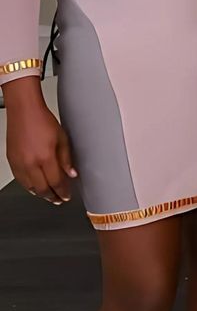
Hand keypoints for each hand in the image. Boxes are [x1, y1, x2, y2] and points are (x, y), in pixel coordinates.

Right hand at [4, 89, 73, 203]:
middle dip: (52, 196)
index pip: (56, 182)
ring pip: (29, 186)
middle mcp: (30, 163)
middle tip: (59, 199)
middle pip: (42, 188)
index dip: (63, 192)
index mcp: (46, 158)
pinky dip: (28, 186)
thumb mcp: (63, 139)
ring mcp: (19, 163)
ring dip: (40, 193)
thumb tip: (71, 173)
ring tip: (49, 195)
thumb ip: (67, 159)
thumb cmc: (43, 121)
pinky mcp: (12, 161)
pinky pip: (20, 180)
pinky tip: (34, 187)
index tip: (67, 196)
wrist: (24, 111)